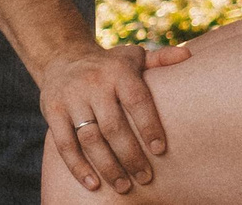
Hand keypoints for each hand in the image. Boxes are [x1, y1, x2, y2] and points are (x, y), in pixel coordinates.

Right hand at [39, 41, 167, 193]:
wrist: (64, 57)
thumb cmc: (109, 65)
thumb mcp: (134, 57)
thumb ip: (161, 59)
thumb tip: (189, 56)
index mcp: (118, 71)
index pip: (137, 100)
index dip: (149, 125)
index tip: (160, 150)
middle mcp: (94, 83)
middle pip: (113, 126)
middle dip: (130, 156)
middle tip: (145, 178)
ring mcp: (71, 98)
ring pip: (90, 139)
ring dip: (107, 166)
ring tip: (124, 186)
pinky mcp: (52, 111)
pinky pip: (65, 144)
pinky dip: (78, 167)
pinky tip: (93, 184)